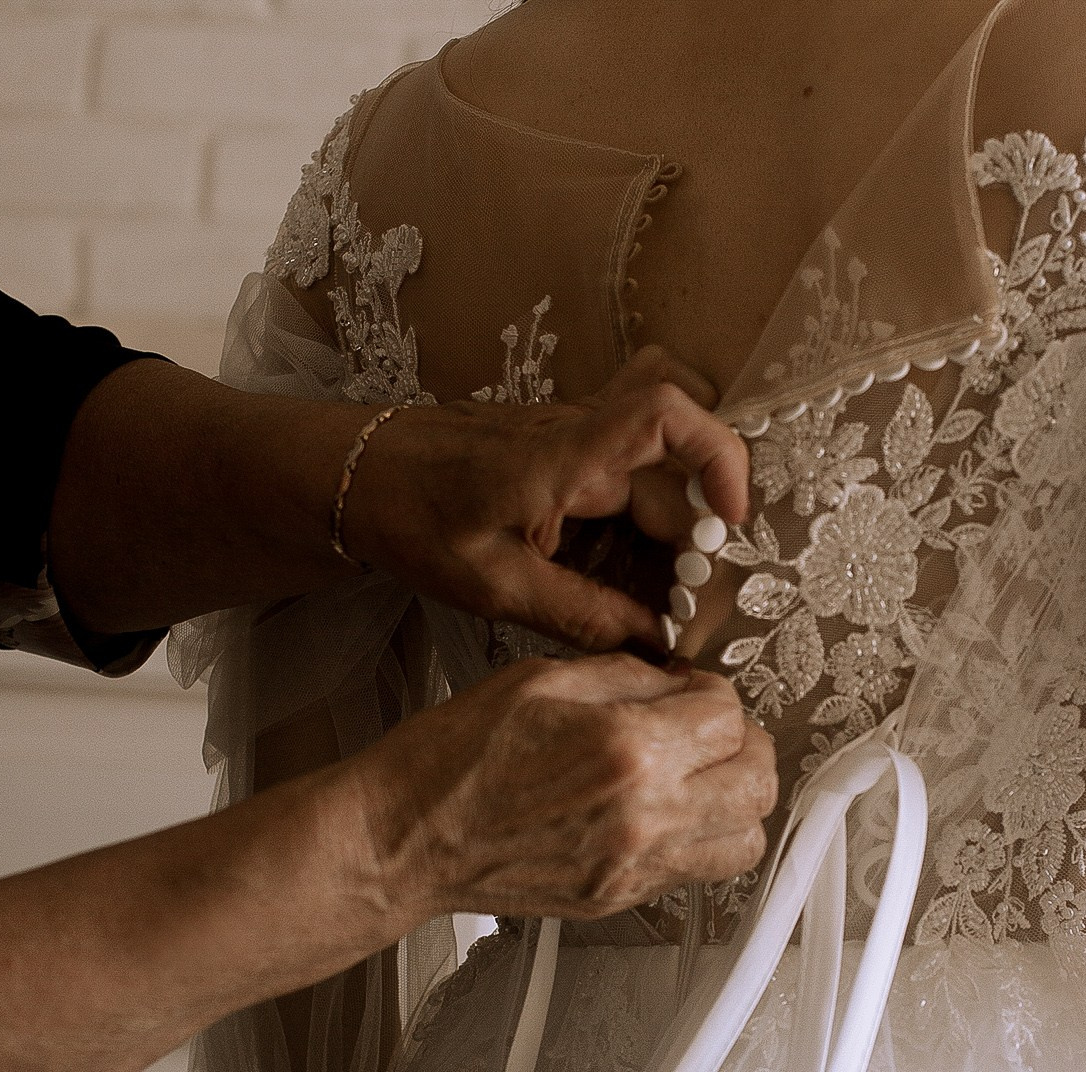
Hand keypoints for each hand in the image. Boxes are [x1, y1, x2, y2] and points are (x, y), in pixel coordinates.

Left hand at [341, 347, 748, 652]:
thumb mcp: (493, 584)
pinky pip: (628, 491)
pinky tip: (624, 586)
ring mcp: (577, 443)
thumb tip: (653, 644)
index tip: (730, 522)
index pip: (667, 413)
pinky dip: (640, 538)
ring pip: (659, 488)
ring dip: (670, 546)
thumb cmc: (409, 517)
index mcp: (563, 454)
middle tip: (681, 613)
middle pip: (677, 478)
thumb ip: (580, 614)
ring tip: (652, 608)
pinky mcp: (569, 460)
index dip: (719, 457)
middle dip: (694, 547)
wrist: (354, 474)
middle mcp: (581, 436)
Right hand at [354, 652, 777, 920]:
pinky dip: (702, 840)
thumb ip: (628, 676)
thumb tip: (681, 683)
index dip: (714, 696)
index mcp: (628, 748)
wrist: (405, 841)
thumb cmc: (451, 761)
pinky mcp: (622, 898)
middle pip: (758, 783)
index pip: (728, 717)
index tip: (692, 694)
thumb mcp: (540, 680)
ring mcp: (637, 866)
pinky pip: (700, 874)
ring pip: (746, 840)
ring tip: (703, 780)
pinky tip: (667, 814)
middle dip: (745, 746)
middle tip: (713, 734)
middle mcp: (646, 814)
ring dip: (736, 803)